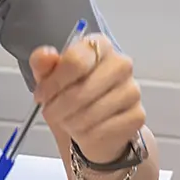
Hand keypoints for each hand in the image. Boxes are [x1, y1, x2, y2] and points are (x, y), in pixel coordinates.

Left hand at [29, 33, 144, 163]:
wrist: (93, 123)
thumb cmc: (70, 93)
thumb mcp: (49, 76)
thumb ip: (43, 63)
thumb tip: (46, 55)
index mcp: (98, 46)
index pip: (76, 60)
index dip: (54, 82)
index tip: (42, 94)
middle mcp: (121, 64)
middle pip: (82, 88)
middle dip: (59, 105)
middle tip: (50, 112)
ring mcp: (132, 90)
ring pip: (92, 111)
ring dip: (70, 121)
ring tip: (65, 120)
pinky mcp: (137, 115)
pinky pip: (104, 129)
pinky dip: (86, 134)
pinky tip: (83, 130)